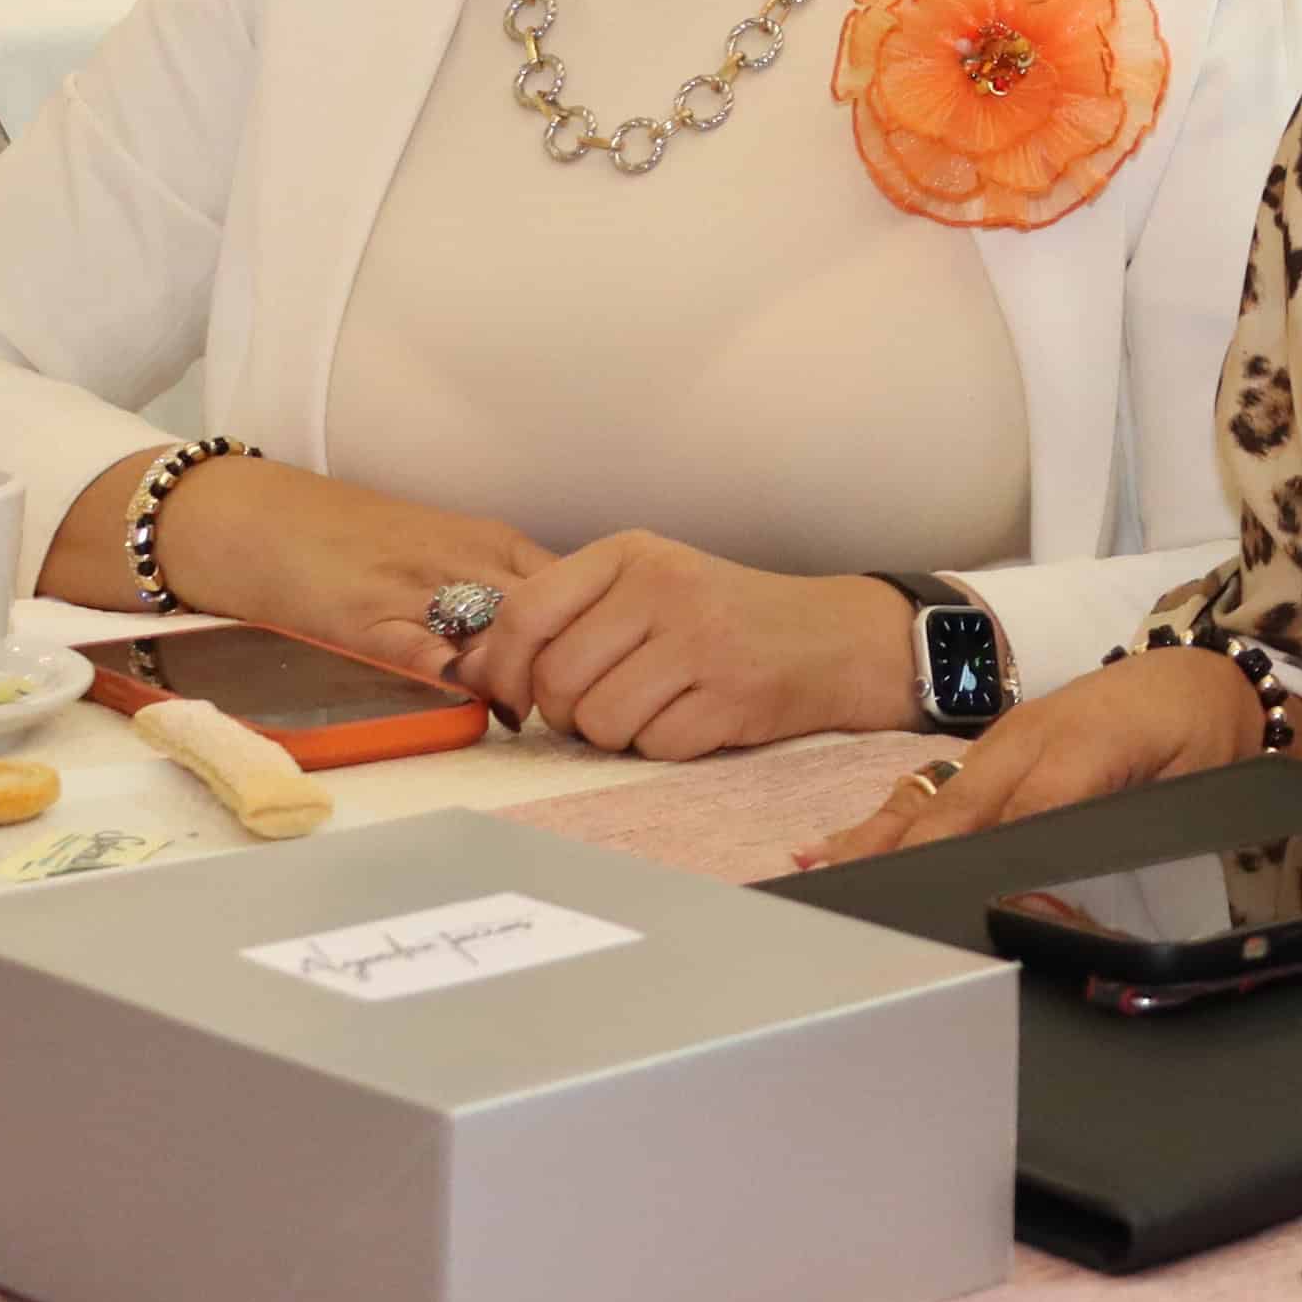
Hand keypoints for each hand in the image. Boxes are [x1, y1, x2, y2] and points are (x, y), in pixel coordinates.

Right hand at [92, 452, 549, 685]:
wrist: (261, 516)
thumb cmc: (359, 541)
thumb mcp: (449, 553)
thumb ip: (502, 599)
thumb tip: (550, 667)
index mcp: (492, 544)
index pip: (577, 590)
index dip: (593, 637)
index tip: (598, 674)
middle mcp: (465, 560)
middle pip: (549, 617)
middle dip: (568, 665)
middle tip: (572, 708)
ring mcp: (416, 586)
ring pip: (497, 634)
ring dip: (521, 679)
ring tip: (531, 715)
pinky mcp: (364, 615)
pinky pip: (422, 649)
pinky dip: (454, 677)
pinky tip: (475, 704)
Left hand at [467, 532, 911, 759]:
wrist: (833, 638)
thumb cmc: (726, 617)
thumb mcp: (649, 586)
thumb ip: (568, 615)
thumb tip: (468, 668)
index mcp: (631, 554)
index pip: (525, 612)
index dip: (499, 668)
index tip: (507, 696)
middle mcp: (664, 588)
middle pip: (557, 678)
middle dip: (564, 713)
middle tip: (598, 707)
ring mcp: (701, 640)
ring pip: (600, 721)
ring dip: (615, 734)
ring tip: (652, 710)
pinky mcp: (731, 695)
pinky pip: (654, 746)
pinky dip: (663, 747)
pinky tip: (693, 718)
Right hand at [793, 646, 1268, 867]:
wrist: (1200, 674)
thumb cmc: (1200, 733)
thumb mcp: (1195, 782)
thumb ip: (1138, 826)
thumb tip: (1075, 880)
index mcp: (1085, 748)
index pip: (1022, 816)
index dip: (981, 865)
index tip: (939, 912)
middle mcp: (1029, 741)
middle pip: (956, 811)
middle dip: (903, 861)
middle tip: (850, 911)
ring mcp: (1002, 743)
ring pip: (930, 799)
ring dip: (874, 843)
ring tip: (816, 879)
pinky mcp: (991, 752)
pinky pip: (929, 788)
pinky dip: (881, 822)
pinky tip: (831, 847)